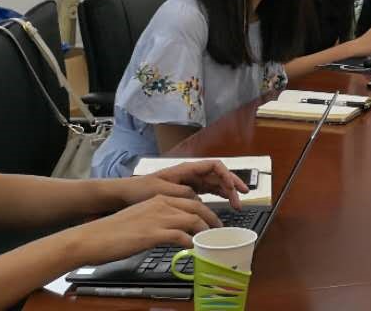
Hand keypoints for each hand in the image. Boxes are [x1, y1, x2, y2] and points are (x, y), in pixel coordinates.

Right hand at [69, 195, 216, 263]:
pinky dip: (191, 242)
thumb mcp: (140, 218)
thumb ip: (157, 219)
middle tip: (219, 229)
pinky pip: (181, 236)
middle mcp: (162, 204)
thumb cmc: (112, 231)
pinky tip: (193, 249)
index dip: (204, 209)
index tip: (210, 219)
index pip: (190, 199)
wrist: (93, 237)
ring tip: (210, 240)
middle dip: (212, 218)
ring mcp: (159, 218)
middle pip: (197, 207)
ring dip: (205, 230)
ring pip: (193, 219)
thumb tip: (170, 230)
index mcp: (158, 198)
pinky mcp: (154, 233)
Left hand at [116, 161, 245, 212]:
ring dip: (227, 192)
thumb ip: (182, 193)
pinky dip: (218, 197)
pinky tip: (224, 204)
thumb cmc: (142, 189)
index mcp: (187, 169)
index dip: (227, 175)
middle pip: (219, 175)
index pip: (214, 166)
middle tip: (243, 197)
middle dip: (233, 184)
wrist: (127, 194)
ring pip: (215, 184)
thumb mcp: (161, 191)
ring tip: (237, 204)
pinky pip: (208, 191)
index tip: (234, 188)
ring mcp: (191, 182)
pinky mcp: (188, 191)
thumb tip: (199, 199)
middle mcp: (192, 173)